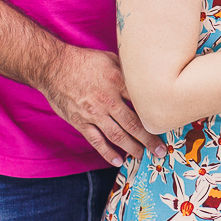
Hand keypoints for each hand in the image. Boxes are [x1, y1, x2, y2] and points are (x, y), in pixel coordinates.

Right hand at [38, 46, 166, 166]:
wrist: (54, 67)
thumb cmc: (85, 60)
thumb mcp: (111, 58)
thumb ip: (128, 71)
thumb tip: (146, 78)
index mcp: (118, 81)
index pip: (143, 102)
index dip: (155, 114)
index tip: (166, 124)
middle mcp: (108, 100)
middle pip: (134, 124)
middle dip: (149, 139)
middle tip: (161, 151)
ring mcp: (93, 113)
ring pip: (117, 136)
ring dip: (133, 148)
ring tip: (144, 157)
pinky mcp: (80, 122)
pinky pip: (96, 141)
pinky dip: (108, 152)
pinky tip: (118, 161)